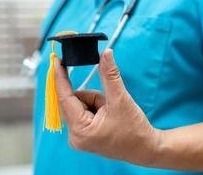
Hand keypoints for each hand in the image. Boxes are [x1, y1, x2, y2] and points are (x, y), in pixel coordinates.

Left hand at [55, 49, 159, 165]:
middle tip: (109, 104)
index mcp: (80, 130)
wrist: (145, 148)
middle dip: (93, 97)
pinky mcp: (84, 135)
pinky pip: (83, 112)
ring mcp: (79, 137)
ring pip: (80, 105)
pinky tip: (109, 117)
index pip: (64, 98)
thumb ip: (110, 75)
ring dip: (96, 102)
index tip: (56, 60)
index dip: (60, 77)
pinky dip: (96, 108)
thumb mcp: (121, 99)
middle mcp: (75, 136)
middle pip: (75, 101)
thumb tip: (106, 53)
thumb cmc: (134, 130)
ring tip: (112, 113)